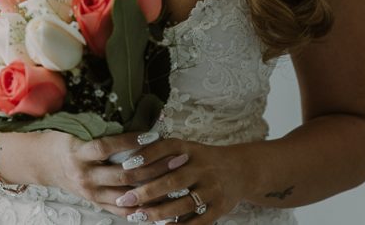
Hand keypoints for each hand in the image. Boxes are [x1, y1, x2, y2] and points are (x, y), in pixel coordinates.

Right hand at [38, 131, 188, 217]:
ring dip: (154, 189)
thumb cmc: (60, 141)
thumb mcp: (73, 130)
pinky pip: (122, 211)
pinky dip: (142, 209)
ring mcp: (91, 193)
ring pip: (128, 195)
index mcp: (77, 153)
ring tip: (175, 181)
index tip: (153, 135)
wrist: (41, 163)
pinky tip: (160, 204)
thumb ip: (96, 128)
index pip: (106, 148)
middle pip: (124, 174)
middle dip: (154, 167)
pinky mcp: (96, 203)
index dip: (130, 142)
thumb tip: (128, 113)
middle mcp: (85, 176)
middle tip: (176, 158)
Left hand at [109, 138, 248, 222]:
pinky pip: (199, 220)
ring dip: (159, 211)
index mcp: (190, 149)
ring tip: (139, 215)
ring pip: (183, 203)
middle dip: (146, 192)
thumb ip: (162, 151)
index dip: (146, 156)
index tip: (125, 167)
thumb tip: (129, 162)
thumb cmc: (201, 159)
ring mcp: (212, 189)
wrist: (240, 170)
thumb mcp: (185, 148)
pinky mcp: (220, 207)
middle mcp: (203, 168)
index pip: (166, 148)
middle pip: (172, 181)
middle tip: (125, 198)